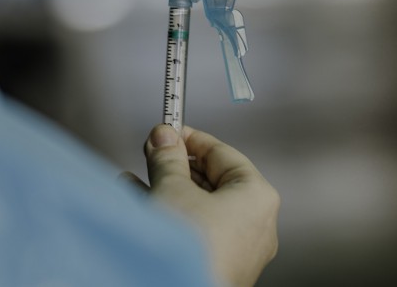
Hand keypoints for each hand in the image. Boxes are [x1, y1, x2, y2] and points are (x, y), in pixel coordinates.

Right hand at [123, 124, 279, 286]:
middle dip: (176, 166)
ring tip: (138, 178)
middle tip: (152, 153)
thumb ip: (167, 158)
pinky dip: (173, 216)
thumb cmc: (189, 250)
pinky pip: (196, 230)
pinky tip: (142, 206)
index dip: (191, 138)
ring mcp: (239, 250)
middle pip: (212, 180)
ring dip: (168, 190)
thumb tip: (164, 137)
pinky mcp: (219, 265)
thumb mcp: (171, 188)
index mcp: (257, 197)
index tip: (169, 130)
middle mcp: (256, 225)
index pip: (223, 153)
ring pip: (201, 207)